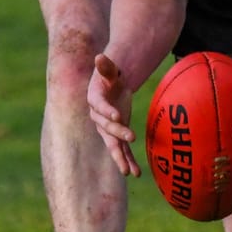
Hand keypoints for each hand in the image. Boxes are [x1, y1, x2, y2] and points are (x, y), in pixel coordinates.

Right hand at [87, 54, 138, 176]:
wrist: (111, 86)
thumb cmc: (109, 75)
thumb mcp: (109, 69)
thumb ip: (105, 66)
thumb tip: (100, 57)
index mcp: (95, 100)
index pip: (99, 107)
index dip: (107, 111)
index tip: (117, 116)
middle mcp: (98, 118)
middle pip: (107, 128)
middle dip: (119, 132)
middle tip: (132, 137)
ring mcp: (108, 129)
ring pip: (113, 145)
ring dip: (120, 158)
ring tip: (128, 171)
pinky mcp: (117, 135)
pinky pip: (122, 150)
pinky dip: (129, 161)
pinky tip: (136, 173)